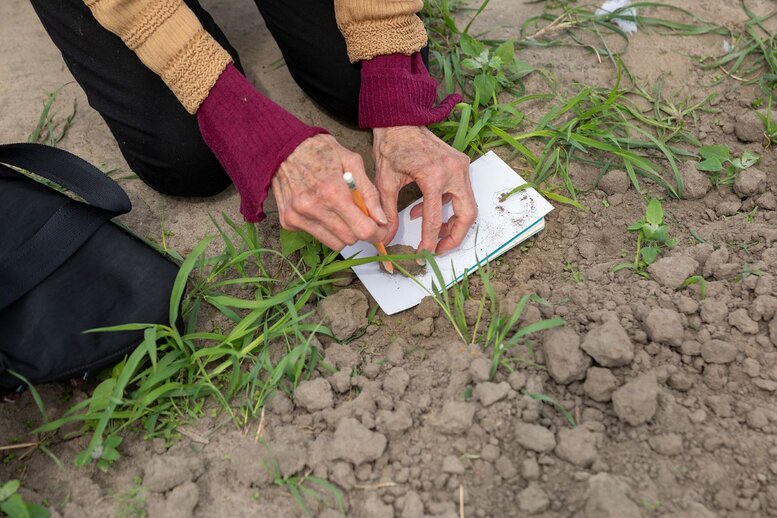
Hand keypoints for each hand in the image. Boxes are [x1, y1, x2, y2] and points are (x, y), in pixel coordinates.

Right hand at [272, 134, 386, 250]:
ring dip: (342, 231)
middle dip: (359, 230)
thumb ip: (369, 193)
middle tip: (358, 214)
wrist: (283, 147)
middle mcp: (313, 208)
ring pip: (334, 243)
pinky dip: (324, 227)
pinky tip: (320, 208)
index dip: (377, 233)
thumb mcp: (352, 162)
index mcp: (332, 192)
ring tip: (338, 210)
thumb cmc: (321, 151)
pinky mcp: (289, 221)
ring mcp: (298, 217)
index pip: (363, 230)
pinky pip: (317, 236)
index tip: (380, 230)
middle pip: (350, 239)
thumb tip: (381, 219)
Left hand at [373, 126, 476, 254]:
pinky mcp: (461, 165)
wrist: (401, 120)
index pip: (436, 218)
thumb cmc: (391, 147)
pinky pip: (461, 194)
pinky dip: (448, 206)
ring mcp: (461, 167)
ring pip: (468, 206)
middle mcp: (453, 171)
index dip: (430, 241)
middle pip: (467, 215)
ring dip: (453, 223)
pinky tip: (424, 210)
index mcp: (434, 176)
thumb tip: (387, 237)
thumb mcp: (385, 182)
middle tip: (439, 249)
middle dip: (455, 236)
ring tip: (432, 234)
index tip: (424, 254)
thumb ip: (388, 212)